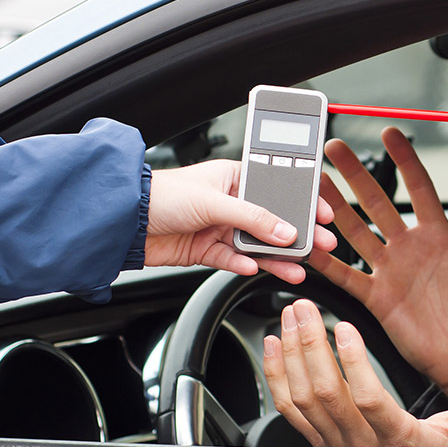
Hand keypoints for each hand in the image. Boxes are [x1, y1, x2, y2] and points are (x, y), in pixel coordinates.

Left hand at [145, 160, 336, 282]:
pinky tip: (254, 268)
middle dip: (296, 234)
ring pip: (255, 245)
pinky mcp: (205, 250)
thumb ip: (252, 217)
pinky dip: (244, 266)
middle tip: (321, 245)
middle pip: (271, 221)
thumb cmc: (161, 194)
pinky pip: (232, 260)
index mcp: (233, 178)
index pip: (277, 189)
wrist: (124, 221)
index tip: (323, 214)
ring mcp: (218, 227)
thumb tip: (284, 230)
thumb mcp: (213, 201)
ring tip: (296, 268)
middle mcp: (229, 202)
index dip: (301, 202)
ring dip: (275, 257)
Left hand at [263, 299, 447, 446]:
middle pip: (325, 394)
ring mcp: (334, 443)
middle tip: (305, 308)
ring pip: (303, 399)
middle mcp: (360, 444)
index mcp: (397, 439)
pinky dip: (276, 375)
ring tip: (290, 317)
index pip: (369, 400)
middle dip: (310, 345)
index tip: (344, 328)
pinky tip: (273, 345)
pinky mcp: (319, 439)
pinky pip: (289, 408)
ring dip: (291, 354)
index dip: (354, 363)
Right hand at [309, 127, 447, 390]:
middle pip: (377, 202)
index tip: (390, 133)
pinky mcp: (376, 297)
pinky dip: (326, 261)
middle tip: (335, 149)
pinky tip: (310, 243)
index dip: (404, 160)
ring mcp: (390, 271)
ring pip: (355, 231)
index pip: (418, 187)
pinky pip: (345, 274)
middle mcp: (410, 248)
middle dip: (356, 174)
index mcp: (439, 235)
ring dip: (335, 208)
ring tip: (315, 183)